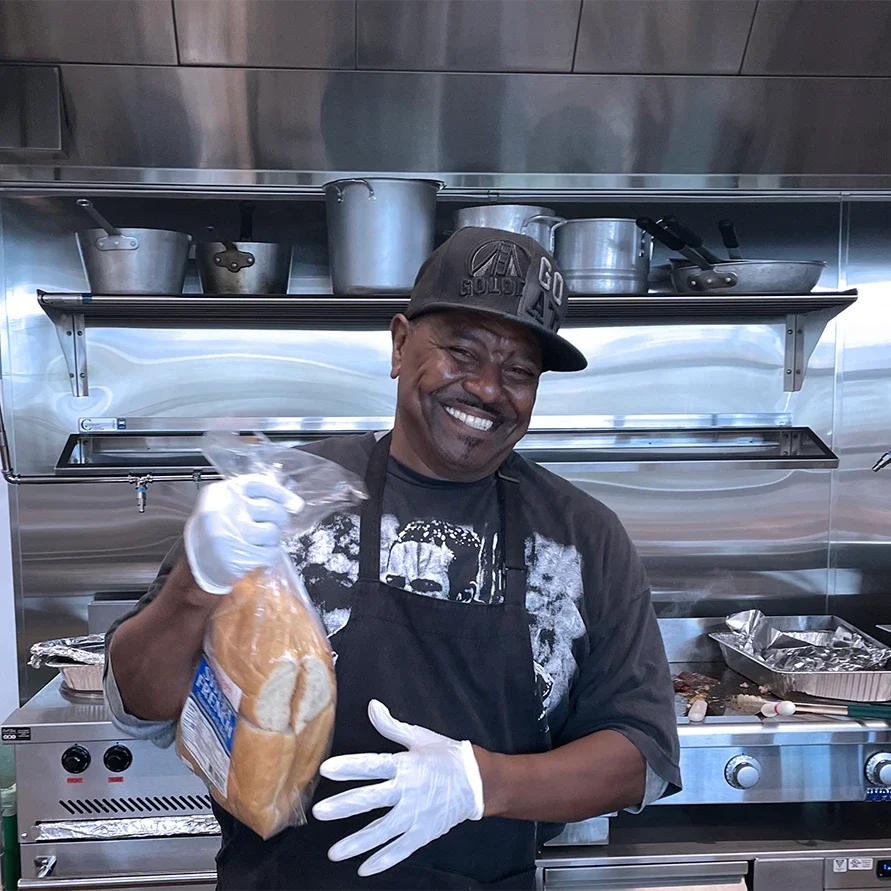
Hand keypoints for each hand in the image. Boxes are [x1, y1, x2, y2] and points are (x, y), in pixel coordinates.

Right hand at [183, 474, 302, 594]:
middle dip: (280, 518)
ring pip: (272, 532)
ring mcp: (231, 534)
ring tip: (263, 540)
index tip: (293, 502)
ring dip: (273, 538)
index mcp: (221, 493)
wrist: (197, 564)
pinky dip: (271, 554)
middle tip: (276, 523)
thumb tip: (293, 502)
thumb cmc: (217, 532)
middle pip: (271, 508)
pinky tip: (262, 553)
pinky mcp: (237, 556)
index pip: (259, 484)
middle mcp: (225, 511)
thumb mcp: (228, 506)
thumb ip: (254, 497)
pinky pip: (270, 553)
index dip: (280, 493)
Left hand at [312, 700, 484, 876]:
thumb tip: (372, 707)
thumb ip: (392, 726)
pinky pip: (402, 848)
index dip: (349, 766)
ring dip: (358, 842)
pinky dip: (384, 860)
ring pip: (382, 830)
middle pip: (371, 799)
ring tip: (335, 852)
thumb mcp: (420, 737)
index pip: (372, 764)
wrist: (478, 781)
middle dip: (344, 805)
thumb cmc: (446, 756)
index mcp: (405, 765)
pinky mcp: (424, 832)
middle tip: (320, 812)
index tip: (327, 769)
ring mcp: (416, 814)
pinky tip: (365, 868)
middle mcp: (407, 791)